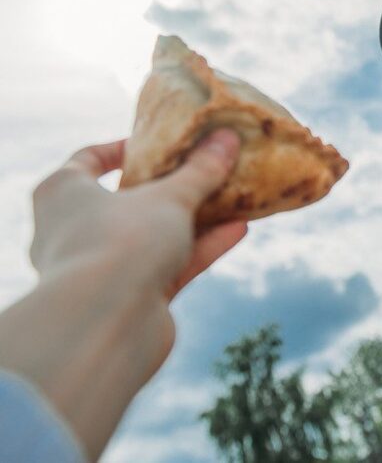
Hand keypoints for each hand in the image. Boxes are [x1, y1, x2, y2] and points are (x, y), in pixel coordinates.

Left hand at [29, 128, 247, 298]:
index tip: (160, 144)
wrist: (106, 324)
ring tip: (234, 199)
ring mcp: (102, 268)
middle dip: (171, 188)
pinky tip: (238, 231)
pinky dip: (201, 248)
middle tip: (203, 171)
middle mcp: (73, 230)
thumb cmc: (122, 241)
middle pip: (128, 201)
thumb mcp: (170, 196)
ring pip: (153, 236)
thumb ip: (201, 169)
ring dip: (195, 220)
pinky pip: (169, 265)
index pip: (89, 160)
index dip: (124, 149)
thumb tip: (228, 137)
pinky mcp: (129, 298)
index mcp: (63, 193)